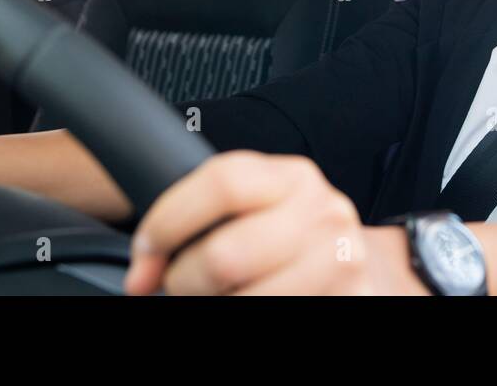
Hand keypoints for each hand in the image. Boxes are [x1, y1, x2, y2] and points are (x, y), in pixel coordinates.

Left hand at [125, 151, 419, 294]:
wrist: (350, 268)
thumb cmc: (284, 242)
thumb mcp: (255, 209)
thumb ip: (204, 215)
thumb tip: (142, 273)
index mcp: (294, 178)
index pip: (223, 183)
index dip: (168, 222)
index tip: (145, 256)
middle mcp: (325, 213)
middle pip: (224, 255)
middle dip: (186, 281)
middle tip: (186, 285)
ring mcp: (342, 261)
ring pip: (245, 299)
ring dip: (217, 306)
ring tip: (222, 297)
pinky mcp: (354, 300)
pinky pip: (274, 316)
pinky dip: (245, 318)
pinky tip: (249, 304)